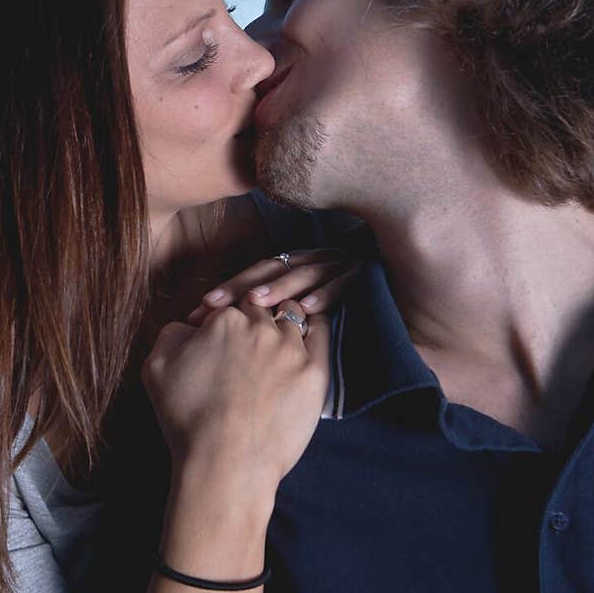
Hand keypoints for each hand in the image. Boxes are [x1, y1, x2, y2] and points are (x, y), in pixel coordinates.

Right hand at [142, 295, 329, 499]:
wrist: (225, 462)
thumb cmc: (186, 419)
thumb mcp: (155, 368)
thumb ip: (171, 333)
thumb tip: (188, 325)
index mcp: (223, 319)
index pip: (228, 305)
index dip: (223, 322)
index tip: (222, 341)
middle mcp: (259, 326)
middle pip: (260, 308)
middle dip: (253, 320)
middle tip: (249, 343)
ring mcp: (290, 348)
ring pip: (292, 315)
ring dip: (284, 322)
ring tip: (277, 342)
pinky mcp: (315, 371)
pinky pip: (322, 333)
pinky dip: (315, 327)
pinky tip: (308, 337)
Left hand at [186, 247, 354, 324]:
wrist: (399, 276)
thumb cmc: (340, 300)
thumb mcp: (303, 306)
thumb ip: (272, 314)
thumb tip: (223, 332)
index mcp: (293, 266)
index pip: (251, 278)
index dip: (223, 293)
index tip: (193, 315)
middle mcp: (311, 261)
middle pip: (269, 271)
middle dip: (239, 287)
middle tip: (212, 306)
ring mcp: (337, 265)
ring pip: (302, 274)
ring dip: (278, 288)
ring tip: (256, 303)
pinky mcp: (364, 277)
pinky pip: (342, 284)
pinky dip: (325, 294)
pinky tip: (308, 309)